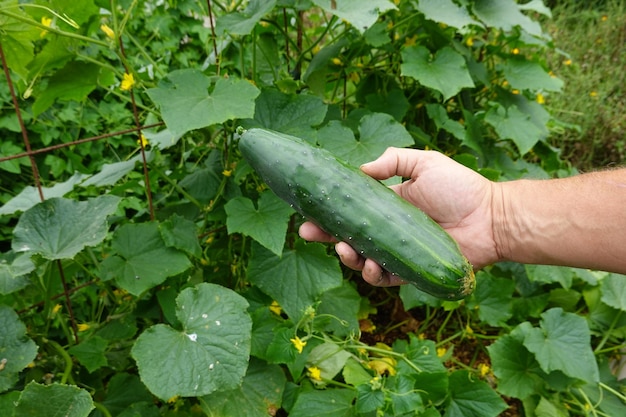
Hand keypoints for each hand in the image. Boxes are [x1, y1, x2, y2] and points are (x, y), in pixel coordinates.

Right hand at [299, 147, 498, 285]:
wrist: (491, 217)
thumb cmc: (460, 188)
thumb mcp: (425, 162)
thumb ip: (393, 160)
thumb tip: (359, 170)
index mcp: (387, 205)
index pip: (351, 210)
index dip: (328, 212)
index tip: (308, 211)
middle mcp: (388, 230)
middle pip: (349, 236)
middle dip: (325, 236)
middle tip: (309, 231)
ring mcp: (398, 253)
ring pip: (362, 260)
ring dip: (348, 257)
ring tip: (346, 249)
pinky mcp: (411, 272)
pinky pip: (386, 278)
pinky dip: (374, 274)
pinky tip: (370, 265)